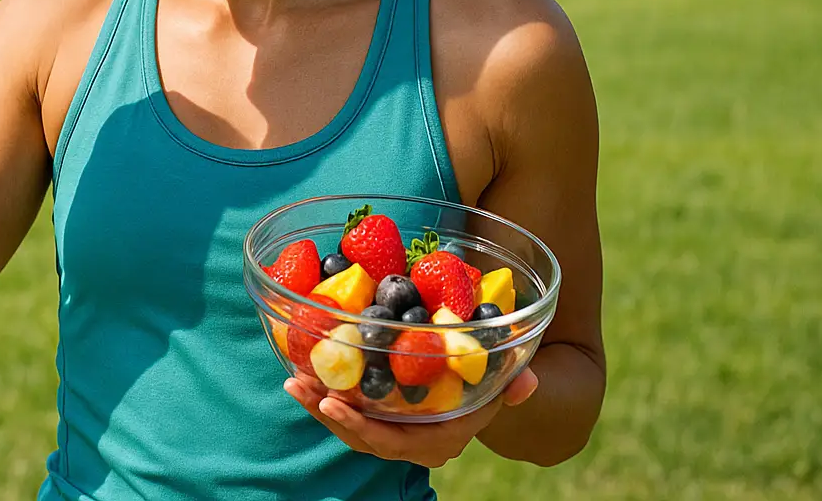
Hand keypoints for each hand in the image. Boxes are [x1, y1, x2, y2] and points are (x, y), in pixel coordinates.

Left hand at [284, 366, 538, 468]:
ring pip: (349, 427)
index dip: (361, 427)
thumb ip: (512, 385)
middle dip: (329, 414)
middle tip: (302, 387)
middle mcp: (410, 444)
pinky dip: (324, 398)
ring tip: (294, 382)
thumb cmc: (485, 386)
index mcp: (437, 440)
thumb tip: (527, 384)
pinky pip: (347, 414)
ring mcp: (392, 434)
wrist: (478, 396)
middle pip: (361, 436)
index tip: (335, 404)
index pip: (392, 442)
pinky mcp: (378, 419)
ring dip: (318, 405)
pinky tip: (303, 377)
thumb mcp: (498, 385)